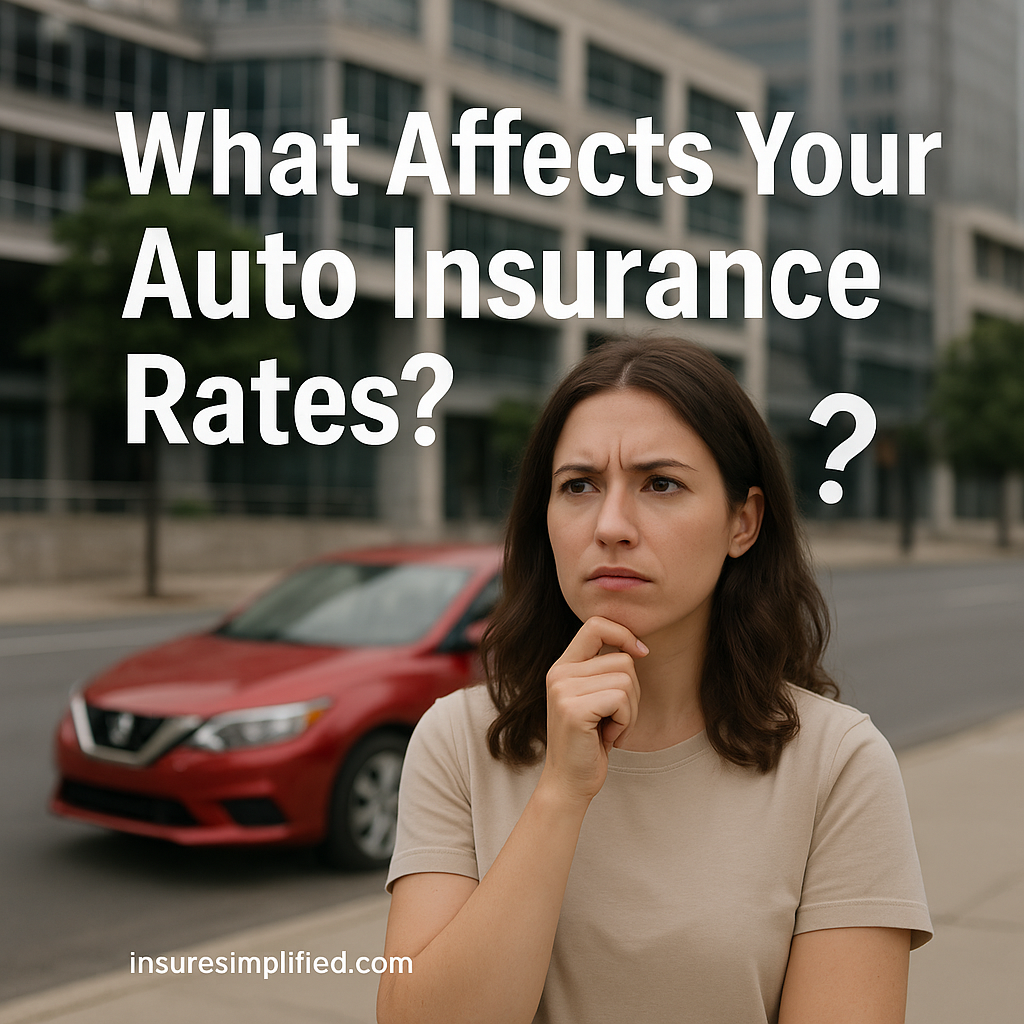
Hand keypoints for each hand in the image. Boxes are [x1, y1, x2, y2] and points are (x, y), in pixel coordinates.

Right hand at [539, 616, 647, 805]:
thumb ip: (603, 670)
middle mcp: (559, 673)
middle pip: (623, 660)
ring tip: (609, 728)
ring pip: (626, 680)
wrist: (569, 782)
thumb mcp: (593, 698)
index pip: (595, 625)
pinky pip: (621, 700)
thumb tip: (637, 647)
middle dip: (633, 693)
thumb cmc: (589, 742)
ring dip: (630, 711)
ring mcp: (563, 689)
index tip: (640, 651)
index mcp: (563, 666)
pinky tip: (608, 736)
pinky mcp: (573, 708)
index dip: (623, 634)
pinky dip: (625, 721)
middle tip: (614, 719)